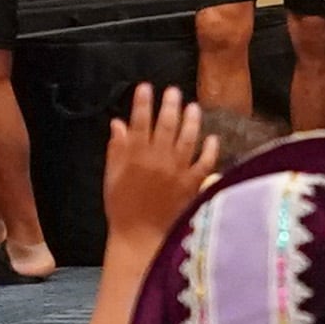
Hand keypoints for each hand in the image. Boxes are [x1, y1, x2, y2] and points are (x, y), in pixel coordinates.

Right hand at [100, 85, 218, 252]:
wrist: (139, 236)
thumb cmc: (122, 207)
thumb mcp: (111, 176)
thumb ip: (116, 149)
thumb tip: (118, 123)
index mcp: (135, 156)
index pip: (139, 122)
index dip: (143, 103)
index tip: (146, 87)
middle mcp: (158, 159)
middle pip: (166, 125)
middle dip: (170, 105)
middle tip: (173, 91)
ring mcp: (177, 171)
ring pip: (187, 139)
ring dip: (191, 121)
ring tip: (194, 106)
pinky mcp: (192, 184)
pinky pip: (204, 163)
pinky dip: (209, 149)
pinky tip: (212, 137)